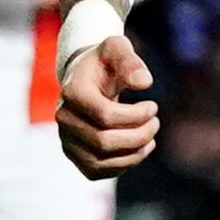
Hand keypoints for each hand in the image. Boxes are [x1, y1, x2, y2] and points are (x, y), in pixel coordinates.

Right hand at [56, 30, 159, 178]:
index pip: (105, 115)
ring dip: (134, 154)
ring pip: (101, 162)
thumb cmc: (104, 62)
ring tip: (151, 138)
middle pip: (104, 142)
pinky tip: (139, 150)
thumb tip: (144, 83)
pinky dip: (122, 166)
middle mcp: (64, 118)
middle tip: (156, 122)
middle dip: (139, 135)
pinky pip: (97, 171)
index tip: (153, 106)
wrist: (85, 77)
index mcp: (72, 91)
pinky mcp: (73, 155)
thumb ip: (130, 61)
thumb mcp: (117, 48)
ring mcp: (66, 139)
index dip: (136, 116)